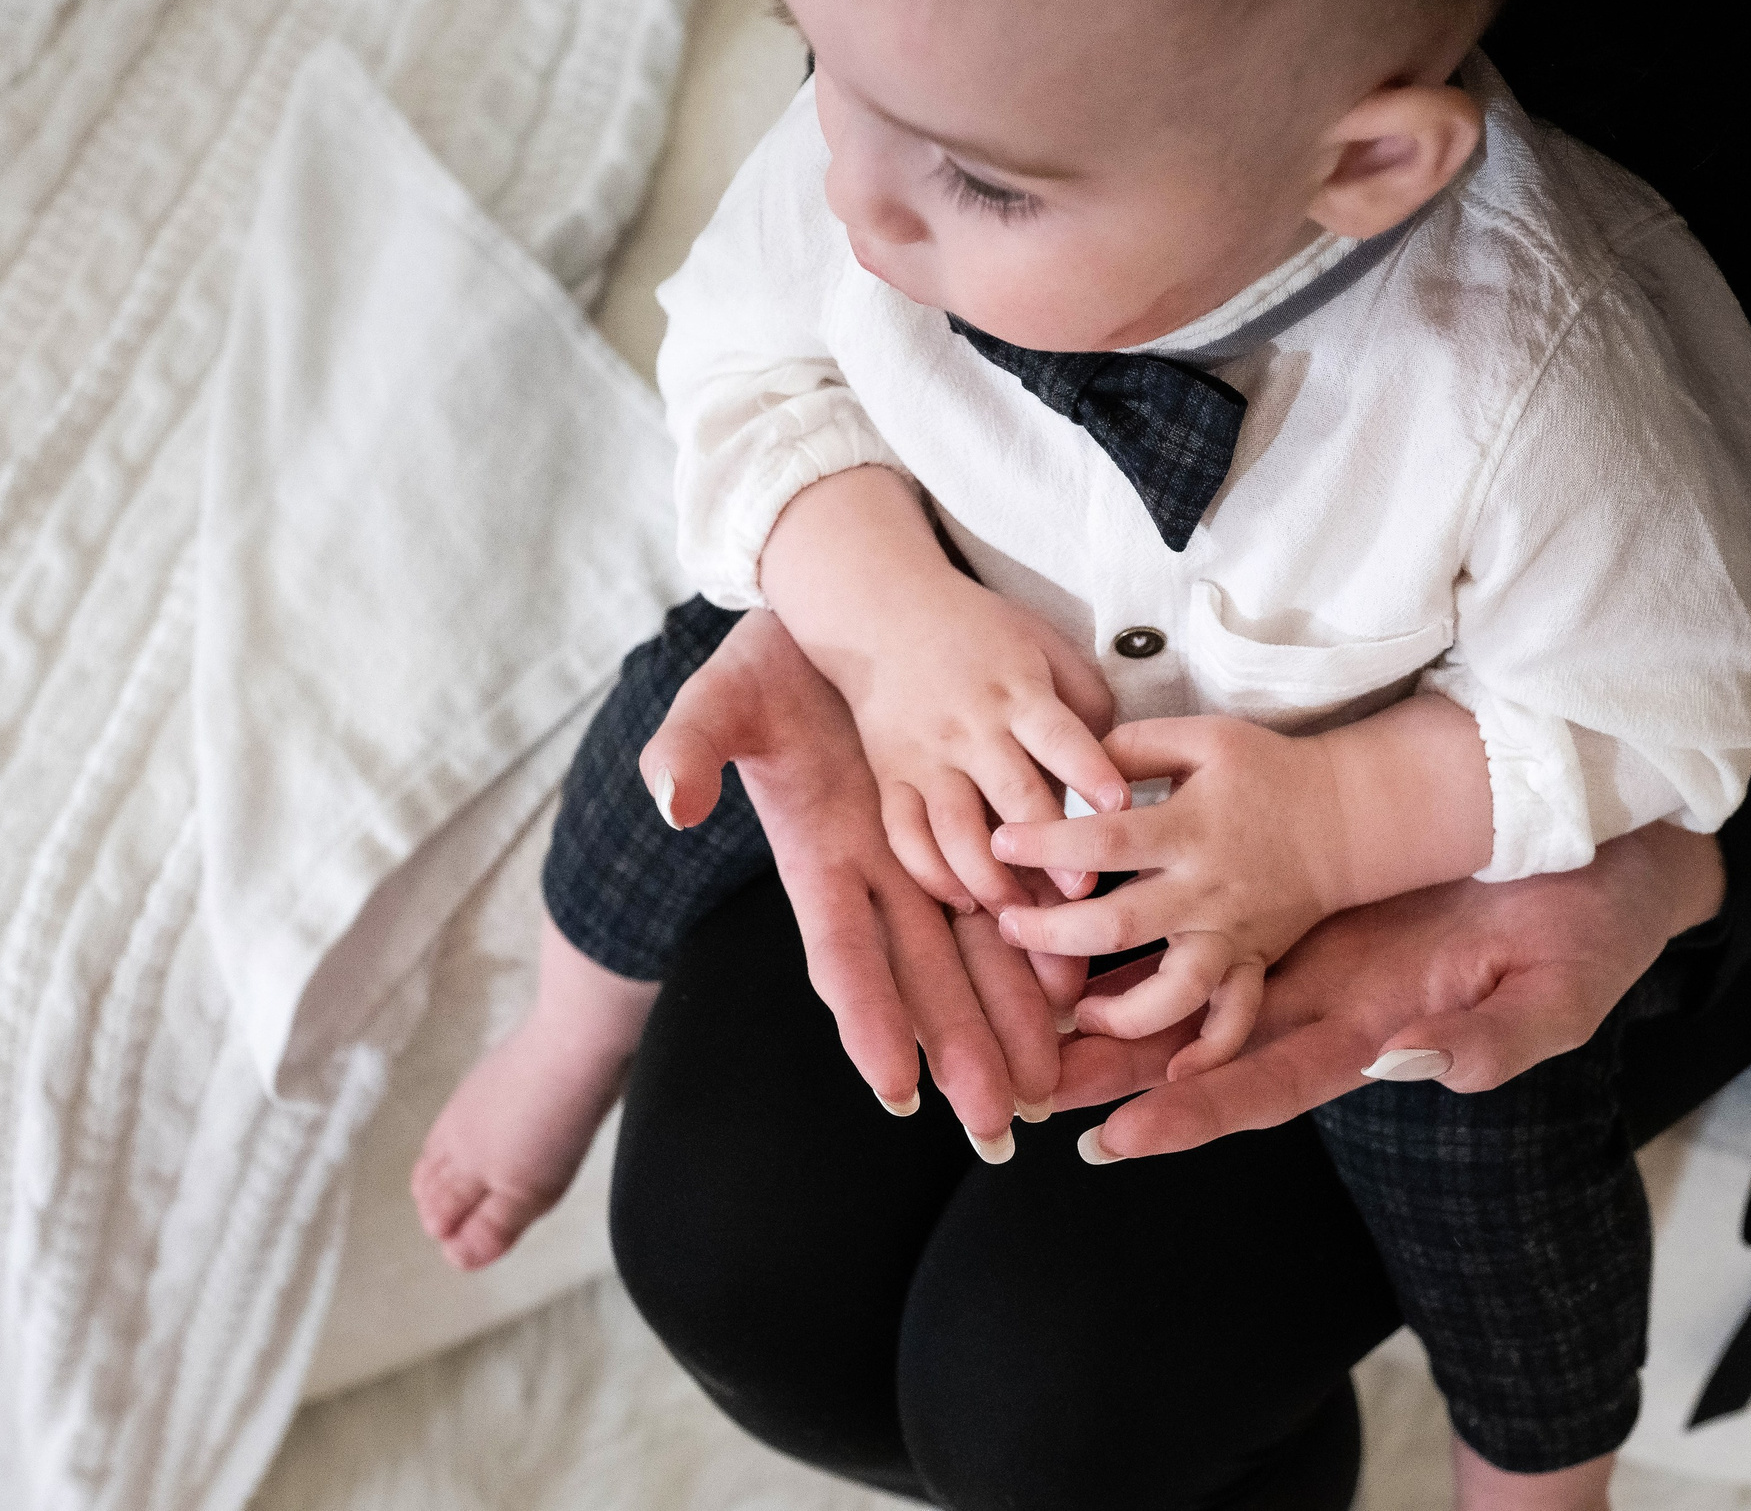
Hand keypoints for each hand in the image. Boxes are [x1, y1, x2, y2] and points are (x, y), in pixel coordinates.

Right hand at [640, 609, 1057, 1150]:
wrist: (835, 619)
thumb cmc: (767, 665)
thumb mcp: (721, 697)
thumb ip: (688, 748)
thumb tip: (668, 800)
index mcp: (817, 857)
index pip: (842, 953)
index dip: (867, 1017)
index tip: (894, 1085)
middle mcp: (876, 876)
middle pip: (923, 980)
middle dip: (959, 1055)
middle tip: (998, 1131)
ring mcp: (927, 859)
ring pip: (977, 956)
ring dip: (1010, 1025)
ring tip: (1049, 1091)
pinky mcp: (971, 831)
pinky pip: (1015, 899)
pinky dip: (1042, 951)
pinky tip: (1081, 1001)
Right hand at [758, 467, 1125, 915]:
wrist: (884, 613)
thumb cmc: (982, 635)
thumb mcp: (1045, 645)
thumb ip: (1086, 702)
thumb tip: (1119, 763)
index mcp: (1018, 691)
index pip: (1059, 737)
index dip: (1090, 773)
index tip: (1119, 811)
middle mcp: (971, 728)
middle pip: (1011, 793)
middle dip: (1047, 846)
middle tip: (1081, 893)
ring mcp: (926, 756)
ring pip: (954, 827)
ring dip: (987, 877)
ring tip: (1021, 917)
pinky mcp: (891, 777)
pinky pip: (904, 834)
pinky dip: (930, 872)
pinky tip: (963, 902)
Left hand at [990, 715, 1351, 1077]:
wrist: (1348, 816)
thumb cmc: (1266, 770)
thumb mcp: (1203, 739)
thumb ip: (1133, 748)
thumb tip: (1068, 763)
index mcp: (1189, 829)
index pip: (1104, 840)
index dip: (1045, 844)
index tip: (999, 843)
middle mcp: (1206, 890)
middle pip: (1118, 925)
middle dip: (1051, 933)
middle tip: (1005, 927)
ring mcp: (1231, 934)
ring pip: (1176, 991)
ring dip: (1120, 1012)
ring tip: (1075, 1011)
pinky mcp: (1251, 962)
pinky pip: (1236, 1019)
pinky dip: (1209, 1050)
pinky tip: (1169, 1070)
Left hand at [1052, 821, 1724, 1157]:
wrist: (1602, 864)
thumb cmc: (1588, 937)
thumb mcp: (1556, 998)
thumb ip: (1491, 1042)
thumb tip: (1417, 1062)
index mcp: (1376, 1036)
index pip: (1270, 1086)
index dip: (1194, 1115)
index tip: (1117, 1140)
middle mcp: (1325, 1004)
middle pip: (1201, 1051)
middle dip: (1112, 1077)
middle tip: (1020, 1093)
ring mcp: (1311, 952)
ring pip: (1194, 989)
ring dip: (1110, 1007)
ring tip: (1021, 1022)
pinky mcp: (1305, 900)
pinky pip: (1214, 923)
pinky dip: (1150, 930)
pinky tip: (1085, 925)